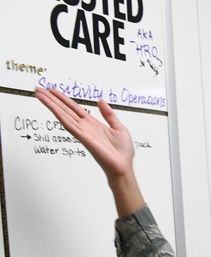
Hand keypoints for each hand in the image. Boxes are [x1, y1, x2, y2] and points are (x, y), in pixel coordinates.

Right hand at [34, 86, 144, 216]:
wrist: (123, 167)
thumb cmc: (122, 152)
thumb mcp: (119, 128)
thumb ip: (109, 114)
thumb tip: (100, 101)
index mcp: (93, 124)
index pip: (74, 108)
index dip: (64, 99)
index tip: (53, 91)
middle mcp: (85, 127)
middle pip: (65, 110)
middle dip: (52, 99)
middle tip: (39, 89)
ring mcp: (82, 132)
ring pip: (63, 115)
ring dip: (51, 104)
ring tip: (39, 94)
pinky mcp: (83, 137)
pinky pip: (68, 124)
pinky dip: (59, 114)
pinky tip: (51, 107)